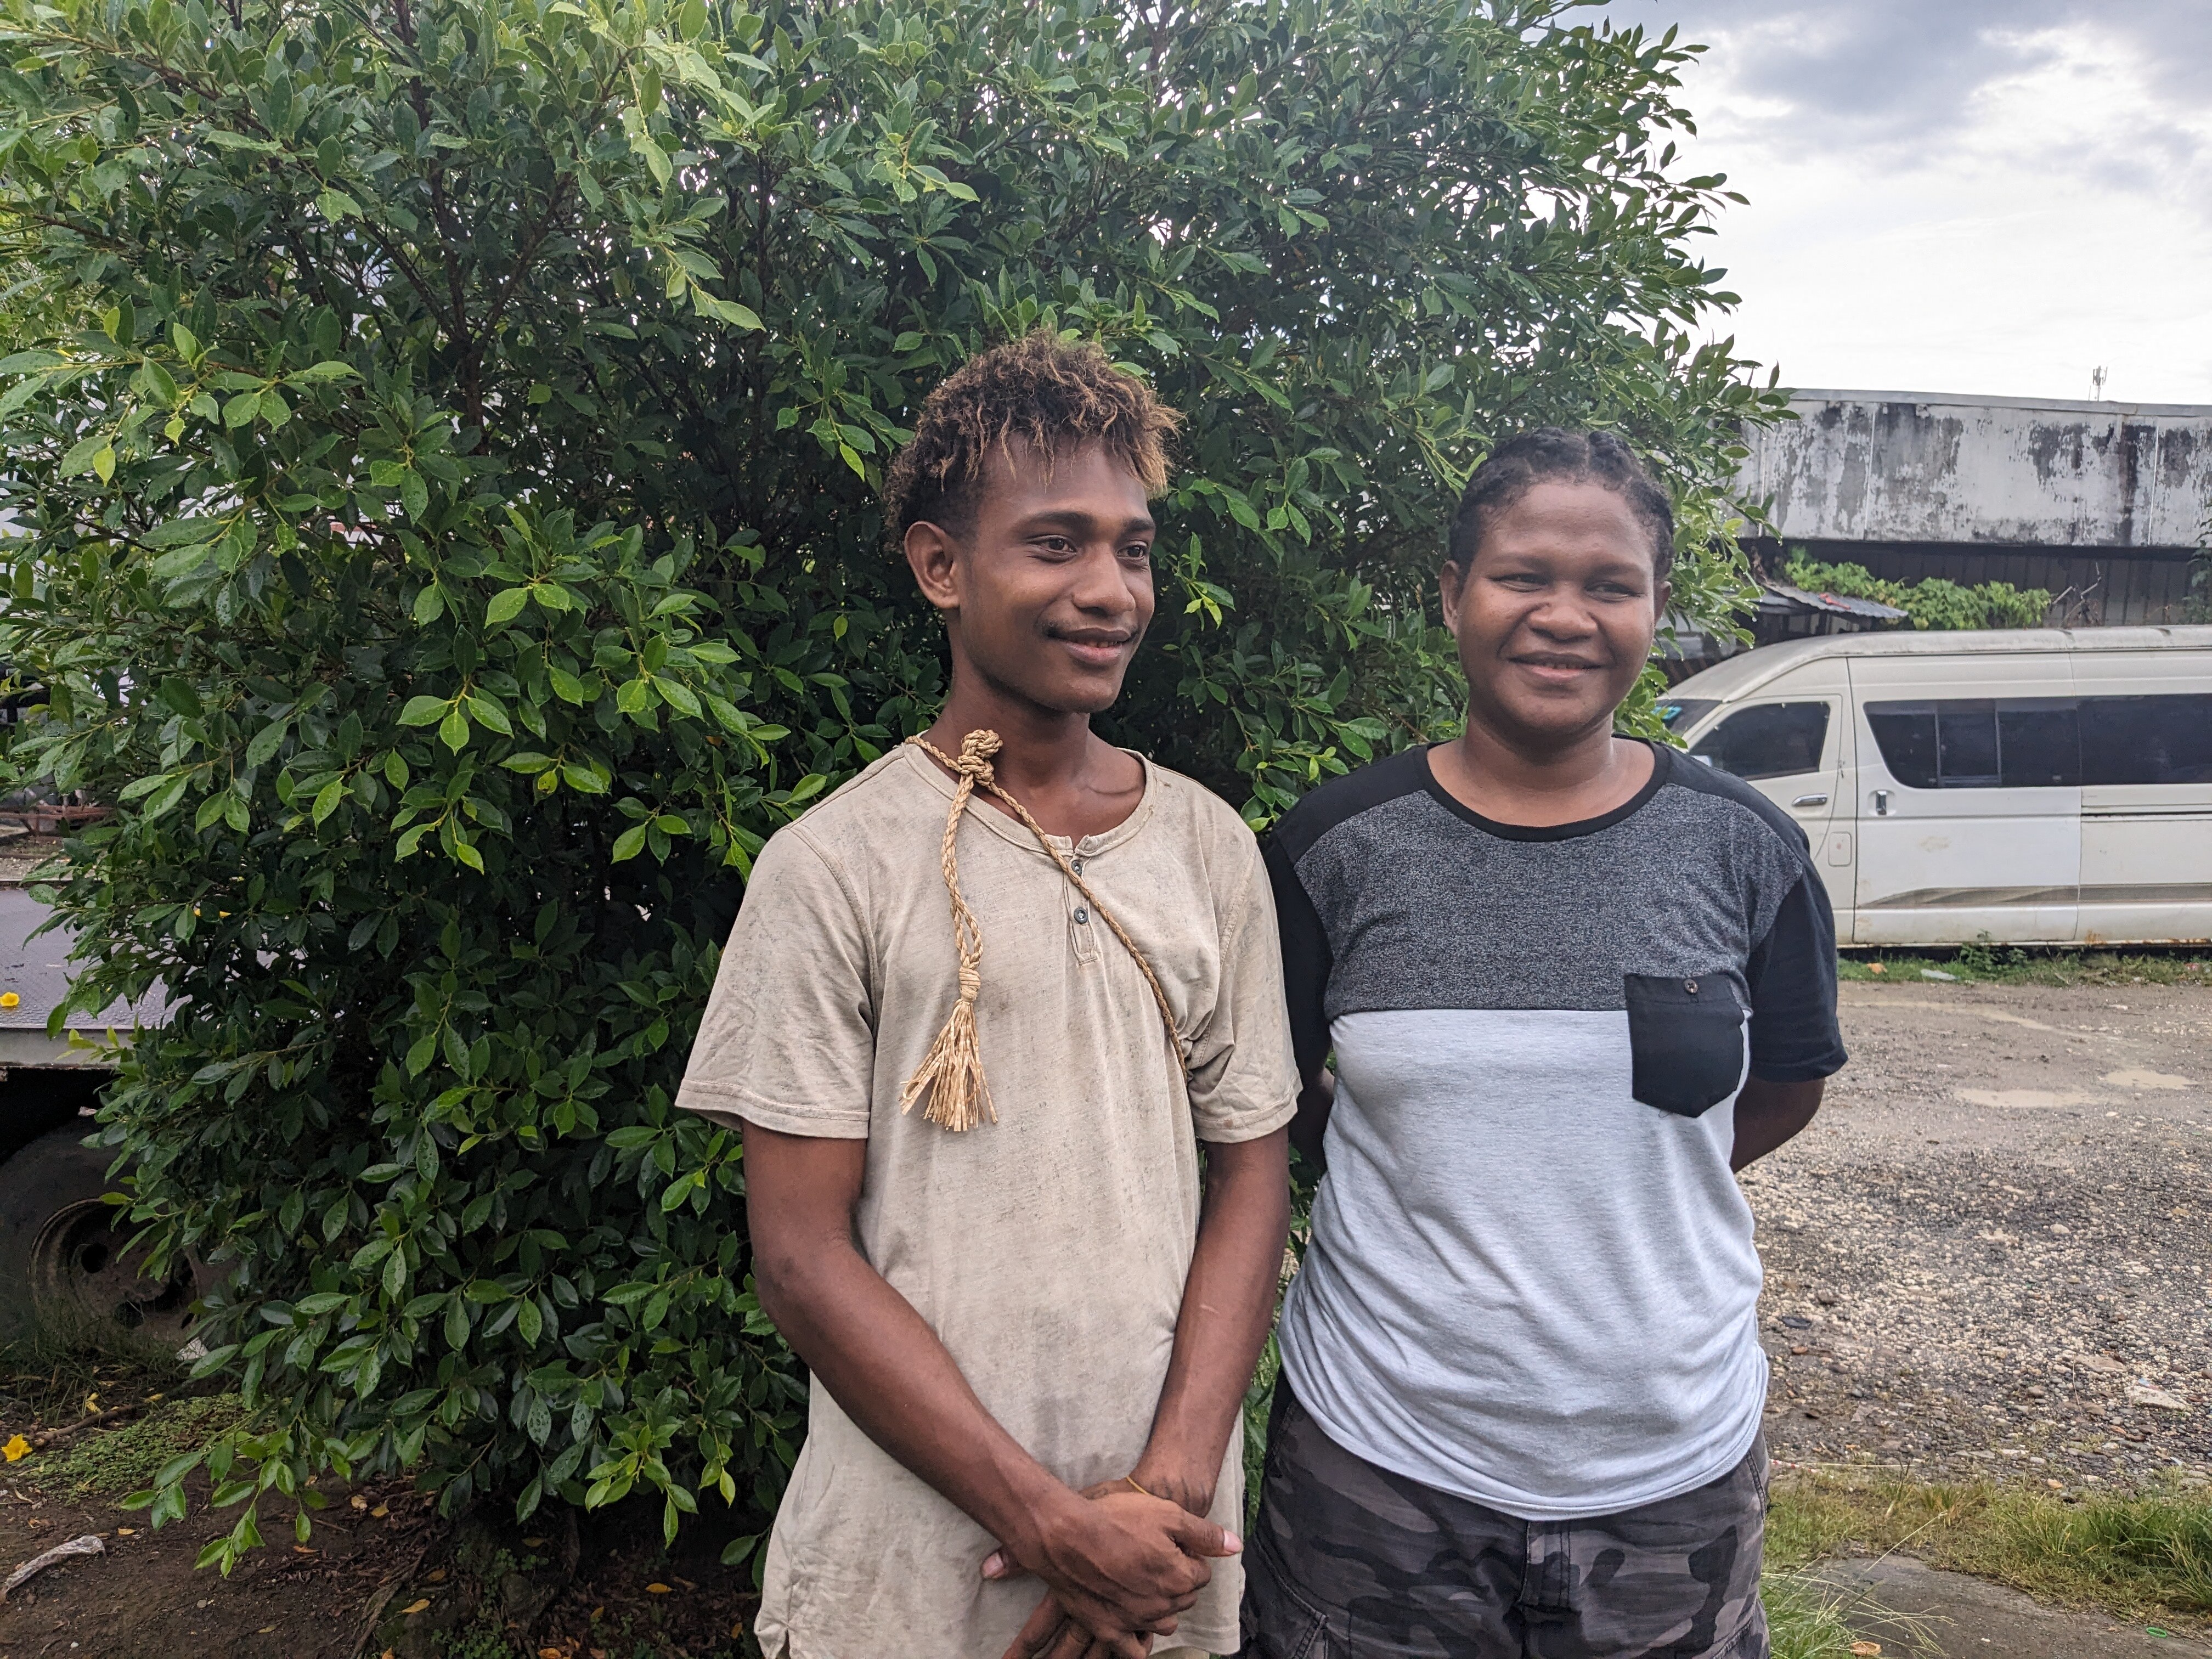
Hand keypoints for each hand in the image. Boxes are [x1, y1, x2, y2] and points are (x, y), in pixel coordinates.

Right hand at [983, 1487, 1239, 1658]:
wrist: (1066, 1535)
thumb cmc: (1116, 1519)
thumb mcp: (1167, 1514)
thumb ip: (1204, 1534)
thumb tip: (1235, 1547)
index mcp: (1180, 1578)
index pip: (1201, 1573)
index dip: (1188, 1556)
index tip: (1171, 1544)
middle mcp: (1162, 1606)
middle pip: (1183, 1598)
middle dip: (1176, 1580)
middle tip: (1154, 1558)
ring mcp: (1135, 1621)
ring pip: (1163, 1622)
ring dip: (1161, 1607)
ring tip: (1143, 1584)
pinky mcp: (1109, 1630)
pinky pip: (1133, 1651)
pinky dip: (1138, 1641)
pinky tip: (1135, 1626)